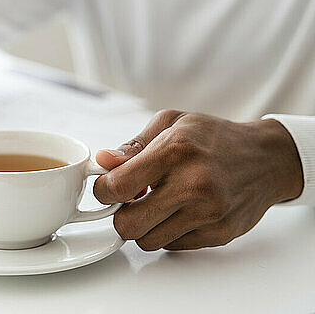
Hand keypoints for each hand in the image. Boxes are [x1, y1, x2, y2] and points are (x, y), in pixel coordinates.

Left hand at [93, 110, 302, 250]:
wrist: (266, 158)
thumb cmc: (214, 138)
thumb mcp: (171, 123)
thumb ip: (133, 146)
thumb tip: (103, 161)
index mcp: (175, 151)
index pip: (118, 186)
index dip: (103, 190)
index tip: (107, 187)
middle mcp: (193, 184)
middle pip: (128, 225)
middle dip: (120, 215)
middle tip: (129, 201)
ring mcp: (208, 213)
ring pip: (148, 241)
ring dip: (144, 226)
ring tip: (156, 204)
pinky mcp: (218, 234)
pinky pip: (173, 246)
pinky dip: (167, 232)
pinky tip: (177, 212)